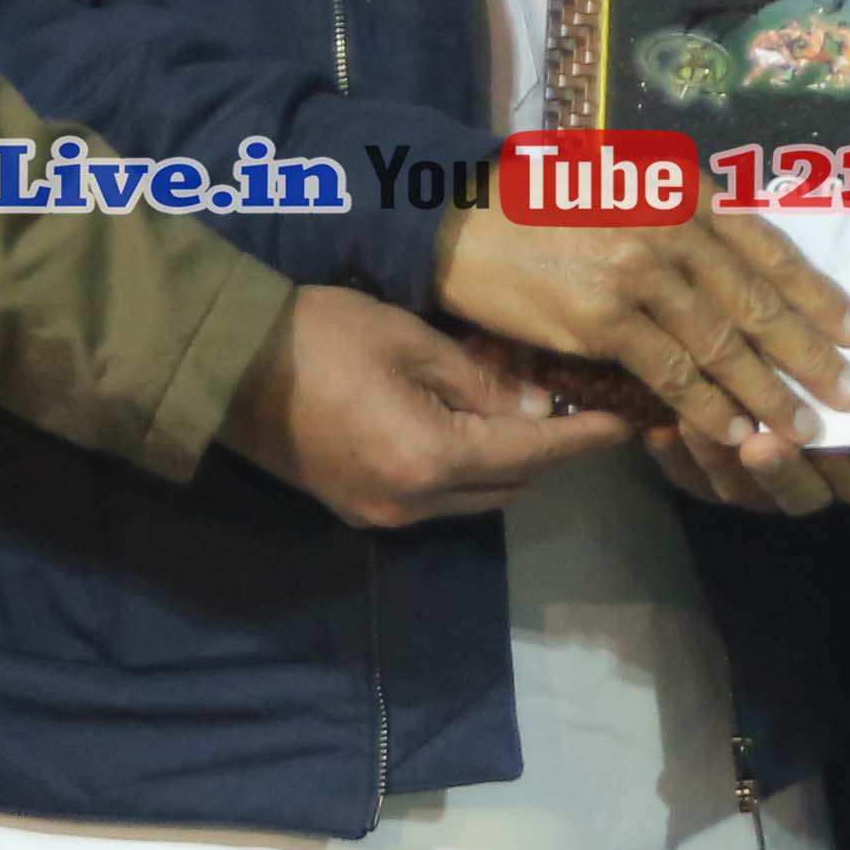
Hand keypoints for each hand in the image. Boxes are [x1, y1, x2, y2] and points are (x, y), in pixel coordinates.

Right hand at [223, 288, 633, 529]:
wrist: (224, 362)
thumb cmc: (319, 334)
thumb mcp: (411, 341)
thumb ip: (479, 382)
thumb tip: (533, 408)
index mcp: (431, 458)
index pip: (532, 454)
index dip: (582, 439)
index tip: (625, 423)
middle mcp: (412, 504)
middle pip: (508, 488)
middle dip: (548, 453)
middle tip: (576, 407)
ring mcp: (381, 515)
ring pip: (472, 499)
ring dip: (506, 464)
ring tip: (528, 416)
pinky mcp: (356, 509)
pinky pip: (434, 500)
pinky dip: (464, 470)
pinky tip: (470, 430)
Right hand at [433, 199, 849, 505]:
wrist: (463, 219)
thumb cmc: (545, 204)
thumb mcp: (626, 187)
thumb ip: (682, 220)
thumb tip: (740, 269)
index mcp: (682, 192)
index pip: (768, 247)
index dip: (818, 294)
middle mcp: (670, 228)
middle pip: (757, 300)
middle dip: (811, 353)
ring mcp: (639, 274)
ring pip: (722, 343)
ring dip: (769, 391)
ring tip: (806, 426)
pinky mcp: (604, 320)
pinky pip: (671, 372)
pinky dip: (708, 406)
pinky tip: (735, 431)